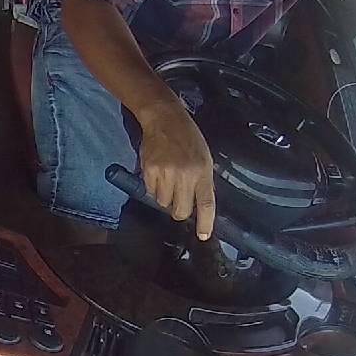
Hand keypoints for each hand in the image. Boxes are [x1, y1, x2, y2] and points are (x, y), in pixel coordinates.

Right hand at [136, 100, 215, 239]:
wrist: (164, 119)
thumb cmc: (188, 138)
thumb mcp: (203, 158)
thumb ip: (201, 181)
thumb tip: (197, 205)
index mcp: (203, 172)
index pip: (206, 203)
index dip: (205, 222)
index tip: (203, 236)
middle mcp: (185, 175)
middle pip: (181, 210)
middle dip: (179, 210)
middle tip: (178, 200)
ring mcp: (166, 174)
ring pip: (163, 202)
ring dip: (165, 196)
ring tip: (167, 179)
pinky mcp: (149, 171)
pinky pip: (150, 191)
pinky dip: (153, 186)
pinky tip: (157, 172)